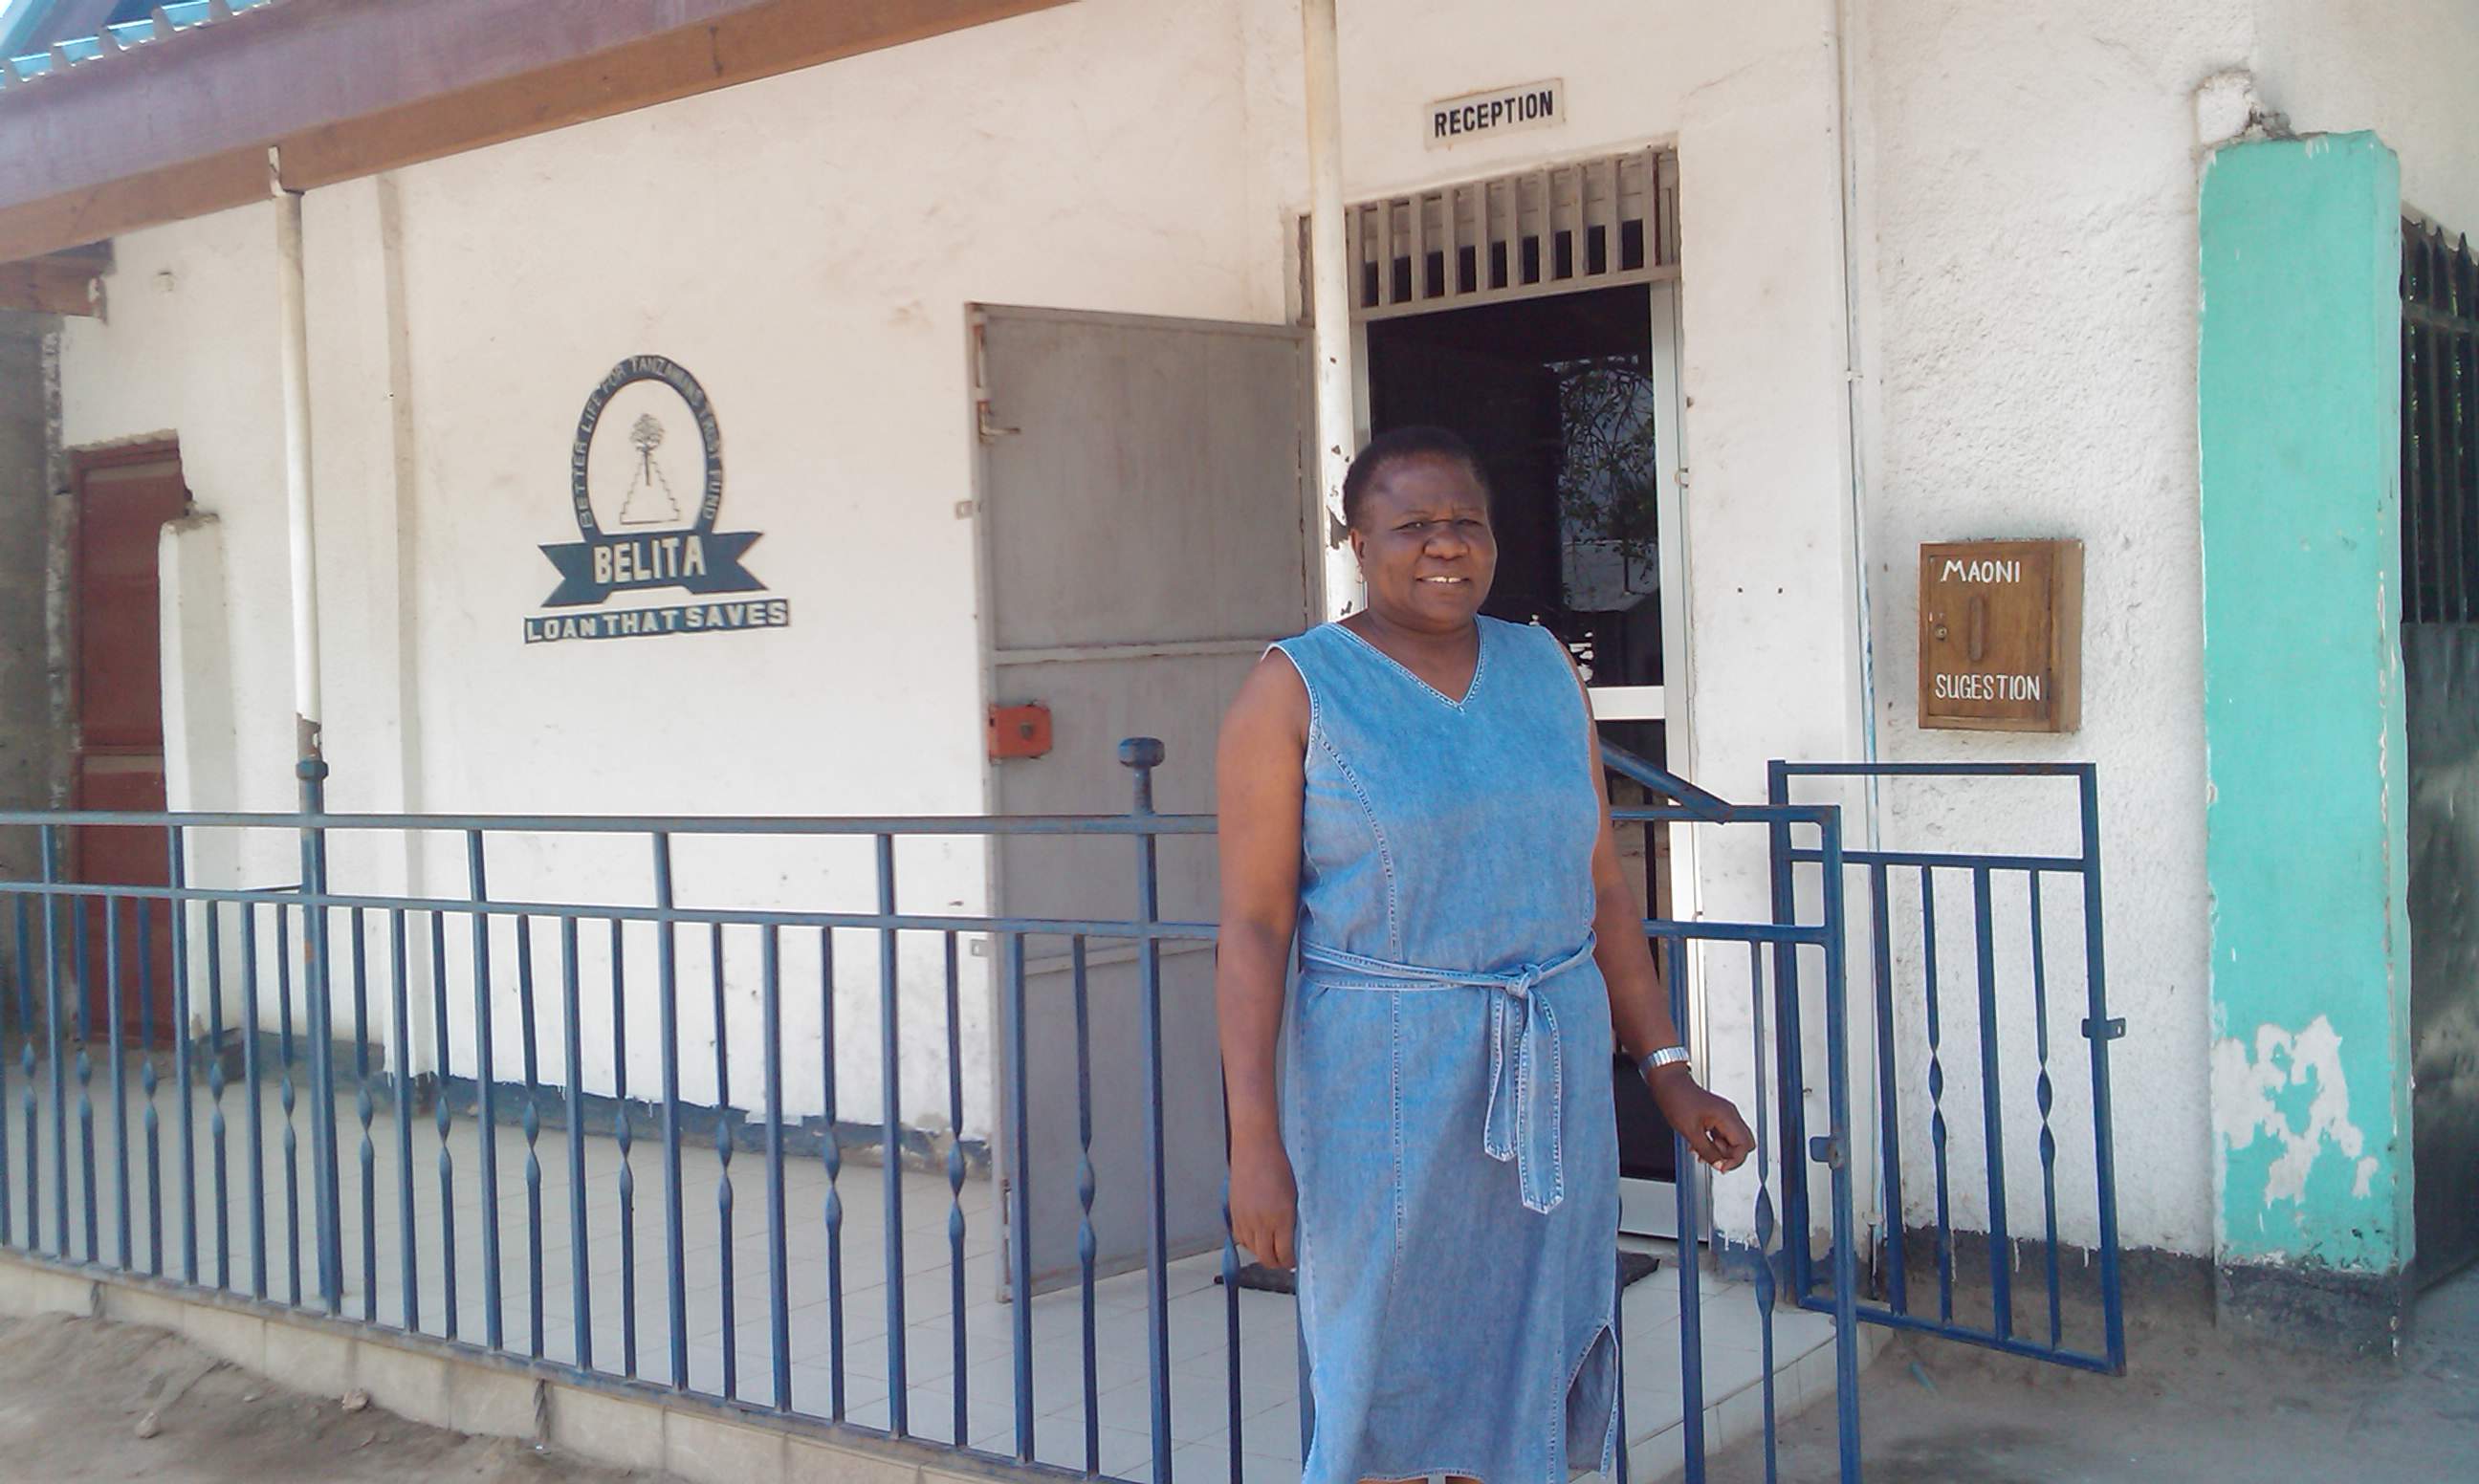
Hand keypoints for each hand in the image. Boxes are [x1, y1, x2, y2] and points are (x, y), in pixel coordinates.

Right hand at [1227, 1134, 1296, 1267]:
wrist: (1255, 1149)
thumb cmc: (1278, 1166)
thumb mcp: (1293, 1195)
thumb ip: (1291, 1220)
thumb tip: (1290, 1239)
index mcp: (1281, 1218)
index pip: (1284, 1254)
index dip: (1289, 1262)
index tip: (1293, 1262)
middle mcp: (1261, 1222)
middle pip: (1266, 1257)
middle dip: (1276, 1262)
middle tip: (1283, 1260)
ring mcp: (1245, 1219)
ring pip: (1252, 1250)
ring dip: (1261, 1252)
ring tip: (1270, 1246)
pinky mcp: (1233, 1213)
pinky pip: (1239, 1237)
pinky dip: (1248, 1241)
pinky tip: (1256, 1235)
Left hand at [1647, 1069, 1755, 1172]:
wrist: (1668, 1084)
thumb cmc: (1677, 1099)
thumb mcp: (1691, 1132)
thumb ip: (1707, 1151)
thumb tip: (1719, 1165)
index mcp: (1727, 1116)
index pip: (1744, 1145)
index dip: (1734, 1160)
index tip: (1722, 1168)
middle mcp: (1729, 1115)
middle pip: (1743, 1143)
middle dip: (1730, 1155)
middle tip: (1714, 1159)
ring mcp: (1724, 1115)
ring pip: (1732, 1140)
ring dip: (1719, 1150)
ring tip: (1701, 1152)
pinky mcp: (1716, 1116)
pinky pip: (1722, 1135)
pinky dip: (1713, 1143)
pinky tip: (1700, 1146)